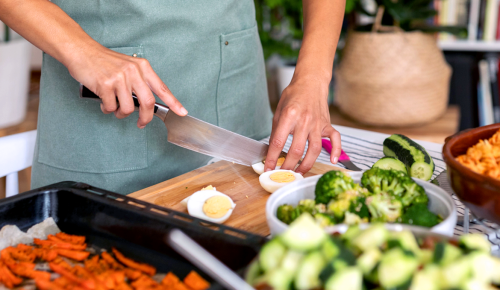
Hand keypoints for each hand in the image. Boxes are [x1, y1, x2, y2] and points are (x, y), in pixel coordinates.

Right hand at [67, 45, 186, 127]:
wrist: (81, 51)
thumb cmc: (103, 61)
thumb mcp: (128, 66)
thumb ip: (139, 81)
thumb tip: (146, 103)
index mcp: (142, 67)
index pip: (162, 87)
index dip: (173, 102)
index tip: (182, 112)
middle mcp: (133, 72)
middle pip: (148, 103)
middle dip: (146, 118)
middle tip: (141, 123)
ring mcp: (120, 78)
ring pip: (128, 108)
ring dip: (121, 114)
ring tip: (115, 108)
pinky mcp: (106, 85)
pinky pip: (111, 107)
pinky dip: (107, 109)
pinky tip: (104, 102)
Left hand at [264, 77, 340, 173]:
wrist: (311, 82)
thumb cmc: (294, 95)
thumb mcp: (279, 110)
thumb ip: (277, 130)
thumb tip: (273, 150)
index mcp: (289, 116)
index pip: (278, 142)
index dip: (272, 158)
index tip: (268, 168)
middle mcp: (305, 121)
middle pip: (297, 150)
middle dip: (288, 166)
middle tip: (282, 174)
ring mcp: (318, 123)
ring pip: (314, 149)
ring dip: (306, 165)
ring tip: (299, 173)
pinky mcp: (327, 124)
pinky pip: (335, 139)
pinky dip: (337, 150)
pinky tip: (333, 160)